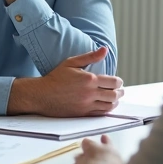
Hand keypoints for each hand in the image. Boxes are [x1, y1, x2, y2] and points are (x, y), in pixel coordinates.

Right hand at [8, 47, 122, 115]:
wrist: (42, 94)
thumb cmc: (55, 78)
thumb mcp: (71, 62)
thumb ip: (90, 56)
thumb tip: (104, 49)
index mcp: (89, 79)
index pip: (114, 82)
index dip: (119, 82)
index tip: (118, 81)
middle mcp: (89, 93)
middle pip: (114, 95)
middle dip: (120, 92)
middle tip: (120, 91)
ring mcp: (86, 105)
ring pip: (109, 106)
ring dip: (115, 102)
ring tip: (114, 98)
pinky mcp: (83, 114)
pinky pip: (100, 114)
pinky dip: (107, 110)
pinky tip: (105, 106)